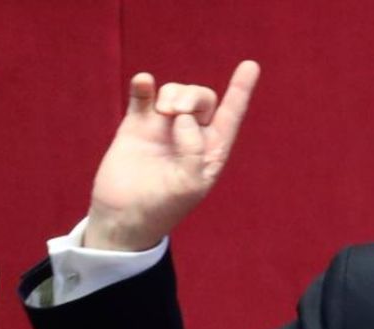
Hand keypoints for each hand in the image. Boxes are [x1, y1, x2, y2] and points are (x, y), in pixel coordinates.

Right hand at [84, 60, 260, 250]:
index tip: (250, 65)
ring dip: (172, 94)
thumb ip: (193, 151)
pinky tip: (144, 83)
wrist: (123, 218)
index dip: (240, 90)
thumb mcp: (188, 185)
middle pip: (202, 98)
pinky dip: (144, 85)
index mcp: (211, 151)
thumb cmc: (162, 208)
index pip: (231, 116)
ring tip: (161, 112)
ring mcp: (162, 128)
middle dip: (192, 96)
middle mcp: (190, 136)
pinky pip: (143, 95)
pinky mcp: (136, 125)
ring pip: (175, 92)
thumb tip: (182, 118)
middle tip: (174, 112)